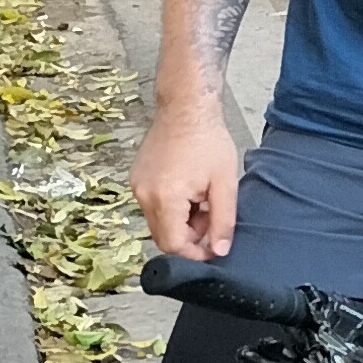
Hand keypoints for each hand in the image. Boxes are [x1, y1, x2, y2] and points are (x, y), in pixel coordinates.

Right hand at [132, 101, 243, 258]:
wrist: (186, 109)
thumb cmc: (208, 141)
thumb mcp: (225, 184)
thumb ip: (223, 221)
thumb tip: (219, 250)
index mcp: (165, 198)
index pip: (173, 244)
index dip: (195, 252)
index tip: (213, 247)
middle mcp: (144, 195)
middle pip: (164, 236)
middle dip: (190, 235)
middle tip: (211, 214)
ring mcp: (137, 186)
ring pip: (159, 222)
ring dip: (182, 220)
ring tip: (202, 197)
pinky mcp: (137, 179)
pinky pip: (153, 206)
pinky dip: (172, 207)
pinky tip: (190, 189)